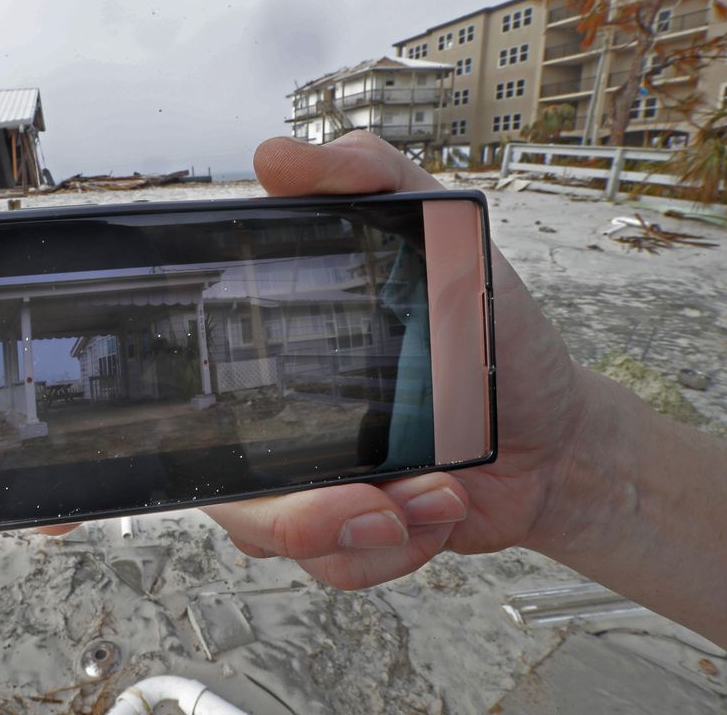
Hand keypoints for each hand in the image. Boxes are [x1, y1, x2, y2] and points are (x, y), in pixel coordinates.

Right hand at [202, 131, 584, 589]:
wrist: (562, 438)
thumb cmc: (496, 336)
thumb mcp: (445, 236)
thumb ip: (372, 178)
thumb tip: (276, 157)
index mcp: (275, 349)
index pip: (189, 382)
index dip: (164, 420)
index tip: (184, 449)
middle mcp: (276, 420)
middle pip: (221, 491)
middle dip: (295, 517)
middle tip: (371, 504)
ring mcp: (309, 482)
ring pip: (274, 541)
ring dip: (359, 537)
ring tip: (437, 495)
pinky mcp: (350, 534)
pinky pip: (334, 568)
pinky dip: (393, 554)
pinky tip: (439, 509)